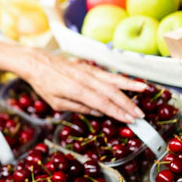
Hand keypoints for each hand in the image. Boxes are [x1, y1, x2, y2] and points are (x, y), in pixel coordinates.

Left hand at [20, 50, 146, 122]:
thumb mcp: (56, 103)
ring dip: (130, 88)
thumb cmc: (44, 85)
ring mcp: (88, 71)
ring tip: (145, 92)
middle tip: (140, 115)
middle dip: (127, 104)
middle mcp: (85, 78)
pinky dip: (122, 79)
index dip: (117, 112)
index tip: (130, 120)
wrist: (37, 62)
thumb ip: (78, 107)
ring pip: (113, 80)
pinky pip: (109, 74)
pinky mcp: (89, 67)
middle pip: (110, 92)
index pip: (101, 103)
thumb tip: (99, 113)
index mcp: (75, 89)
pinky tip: (133, 82)